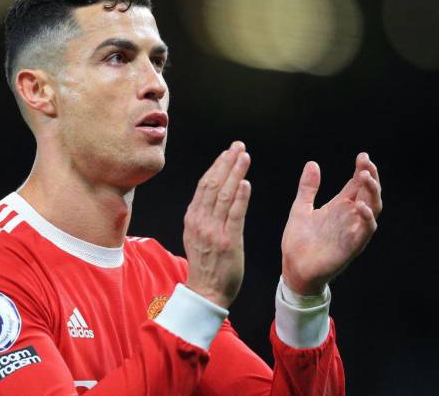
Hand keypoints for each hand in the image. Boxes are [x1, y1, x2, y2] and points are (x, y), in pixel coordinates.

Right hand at [184, 141, 251, 308]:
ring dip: (235, 173)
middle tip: (238, 146)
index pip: (204, 185)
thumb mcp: (196, 235)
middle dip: (227, 162)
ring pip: (224, 195)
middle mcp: (200, 221)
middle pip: (213, 184)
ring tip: (244, 157)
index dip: (216, 166)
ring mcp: (213, 231)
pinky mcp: (228, 241)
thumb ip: (203, 215)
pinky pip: (235, 215)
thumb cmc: (205, 264)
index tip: (227, 152)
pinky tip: (246, 183)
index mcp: (193, 218)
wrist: (206, 291)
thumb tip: (212, 195)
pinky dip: (240, 197)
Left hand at [282, 153, 381, 294]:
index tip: (362, 156)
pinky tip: (361, 206)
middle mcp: (349, 217)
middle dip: (371, 177)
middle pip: (368, 194)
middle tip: (367, 163)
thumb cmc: (299, 240)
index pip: (357, 185)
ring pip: (373, 210)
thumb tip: (313, 164)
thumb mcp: (300, 208)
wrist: (293, 267)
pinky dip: (366, 219)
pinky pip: (365, 231)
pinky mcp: (351, 246)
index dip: (362, 171)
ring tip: (367, 177)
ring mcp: (352, 231)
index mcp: (339, 207)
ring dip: (372, 193)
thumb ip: (308, 188)